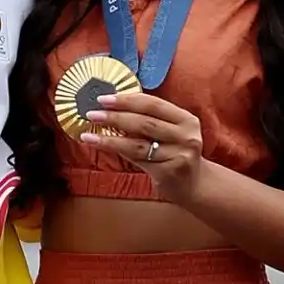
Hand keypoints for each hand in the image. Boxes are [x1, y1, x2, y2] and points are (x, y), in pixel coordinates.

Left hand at [79, 92, 205, 203]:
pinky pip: (136, 159)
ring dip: (110, 137)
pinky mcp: (168, 172)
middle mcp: (186, 136)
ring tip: (89, 133)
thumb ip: (151, 119)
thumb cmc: (176, 154)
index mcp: (186, 119)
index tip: (104, 98)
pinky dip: (116, 150)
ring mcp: (178, 155)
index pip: (153, 104)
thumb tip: (113, 107)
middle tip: (93, 113)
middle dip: (115, 116)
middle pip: (144, 122)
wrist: (195, 185)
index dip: (127, 100)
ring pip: (138, 143)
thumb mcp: (171, 132)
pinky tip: (99, 145)